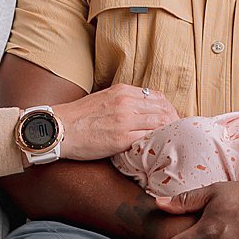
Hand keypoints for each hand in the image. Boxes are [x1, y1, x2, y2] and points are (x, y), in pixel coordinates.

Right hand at [48, 85, 177, 163]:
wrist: (61, 128)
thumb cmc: (80, 116)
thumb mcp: (104, 98)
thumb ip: (123, 100)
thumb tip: (140, 108)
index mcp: (122, 91)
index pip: (156, 96)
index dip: (167, 107)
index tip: (171, 117)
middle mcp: (126, 102)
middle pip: (162, 108)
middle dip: (173, 119)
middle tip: (177, 131)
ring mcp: (125, 120)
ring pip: (159, 122)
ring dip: (168, 131)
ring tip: (172, 140)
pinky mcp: (121, 139)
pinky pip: (147, 138)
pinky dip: (156, 142)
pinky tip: (158, 148)